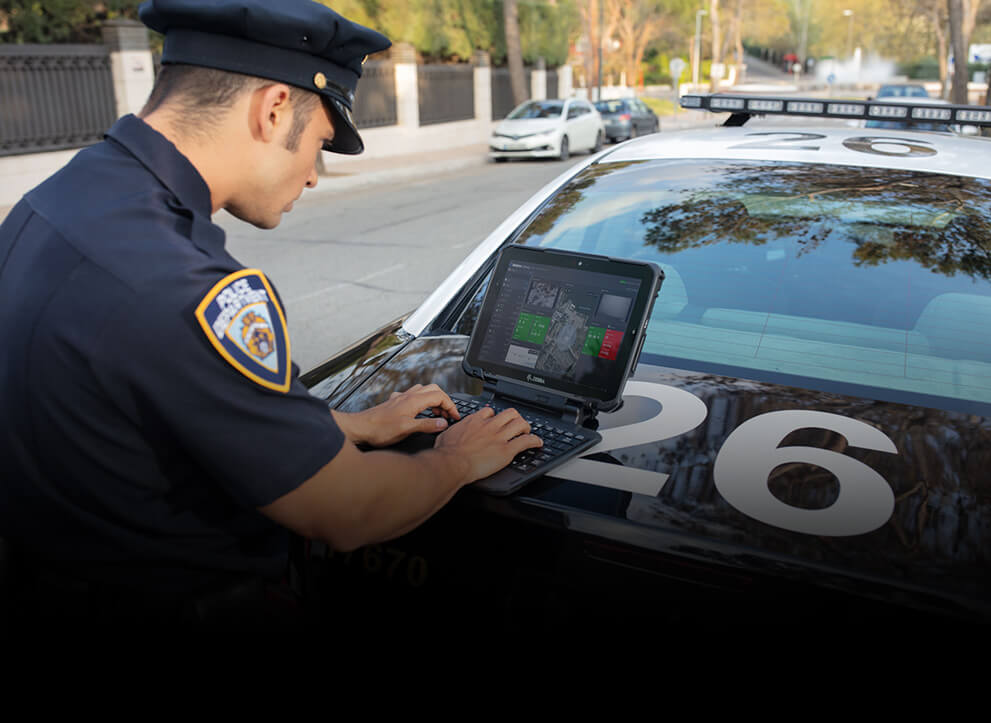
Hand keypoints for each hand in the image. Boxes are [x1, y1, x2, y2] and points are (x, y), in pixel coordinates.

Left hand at [335, 384, 460, 447]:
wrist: (359, 428)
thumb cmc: (379, 429)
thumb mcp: (406, 429)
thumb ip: (426, 425)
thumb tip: (443, 423)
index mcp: (413, 401)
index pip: (440, 396)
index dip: (451, 406)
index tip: (455, 417)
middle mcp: (407, 396)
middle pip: (433, 389)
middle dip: (444, 401)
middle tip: (447, 415)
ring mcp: (400, 398)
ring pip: (423, 391)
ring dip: (433, 400)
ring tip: (436, 413)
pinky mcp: (394, 403)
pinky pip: (412, 396)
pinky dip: (421, 401)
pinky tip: (417, 411)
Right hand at [434, 406, 542, 482]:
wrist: (452, 463)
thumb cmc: (446, 453)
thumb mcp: (446, 435)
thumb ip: (452, 431)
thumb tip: (448, 433)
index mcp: (475, 422)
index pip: (490, 412)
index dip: (495, 416)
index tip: (496, 421)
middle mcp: (489, 426)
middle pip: (510, 413)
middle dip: (515, 418)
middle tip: (516, 425)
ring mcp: (499, 437)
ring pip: (521, 424)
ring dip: (526, 427)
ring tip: (527, 432)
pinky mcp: (506, 450)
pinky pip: (526, 441)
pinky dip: (535, 441)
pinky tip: (538, 443)